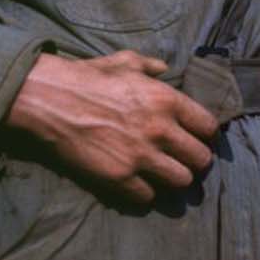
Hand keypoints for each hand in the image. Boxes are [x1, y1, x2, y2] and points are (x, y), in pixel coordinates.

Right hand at [7, 51, 218, 204]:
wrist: (49, 100)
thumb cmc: (87, 78)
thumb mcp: (124, 62)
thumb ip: (150, 66)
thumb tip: (164, 68)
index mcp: (167, 100)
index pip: (209, 127)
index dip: (207, 136)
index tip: (201, 140)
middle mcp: (161, 130)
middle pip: (202, 160)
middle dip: (197, 163)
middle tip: (186, 163)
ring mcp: (141, 157)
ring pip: (182, 182)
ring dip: (176, 181)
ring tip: (166, 176)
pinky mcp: (119, 178)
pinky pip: (149, 197)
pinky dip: (147, 193)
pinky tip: (140, 185)